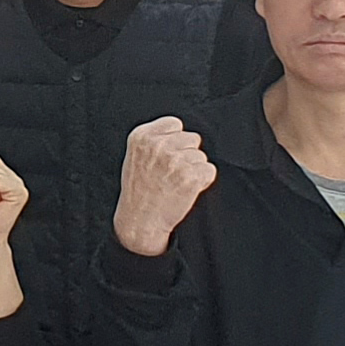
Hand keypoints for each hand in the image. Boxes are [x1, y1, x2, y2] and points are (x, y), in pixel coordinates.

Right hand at [111, 116, 215, 258]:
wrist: (140, 221)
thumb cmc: (138, 191)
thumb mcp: (135, 156)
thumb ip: (155, 139)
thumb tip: (181, 133)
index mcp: (142, 137)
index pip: (175, 124)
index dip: (175, 140)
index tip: (167, 155)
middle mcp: (158, 146)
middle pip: (192, 138)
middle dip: (186, 154)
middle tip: (171, 173)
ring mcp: (175, 161)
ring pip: (201, 156)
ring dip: (194, 169)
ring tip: (176, 183)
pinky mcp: (190, 177)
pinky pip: (209, 171)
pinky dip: (202, 181)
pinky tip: (186, 190)